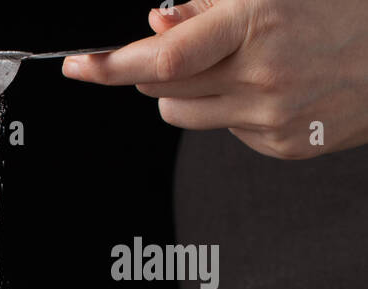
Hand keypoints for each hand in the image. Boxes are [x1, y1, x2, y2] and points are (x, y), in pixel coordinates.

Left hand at [61, 0, 367, 158]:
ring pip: (182, 116)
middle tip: (189, 49)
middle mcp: (262, 76)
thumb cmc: (349, 8)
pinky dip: (231, 109)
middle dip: (156, 70)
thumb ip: (211, 6)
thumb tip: (157, 23)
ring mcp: (272, 118)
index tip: (78, 65)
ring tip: (236, 65)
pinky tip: (273, 87)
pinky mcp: (283, 145)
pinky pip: (224, 131)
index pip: (163, 58)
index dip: (112, 64)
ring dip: (187, 93)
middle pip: (162, 90)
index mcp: (258, 24)